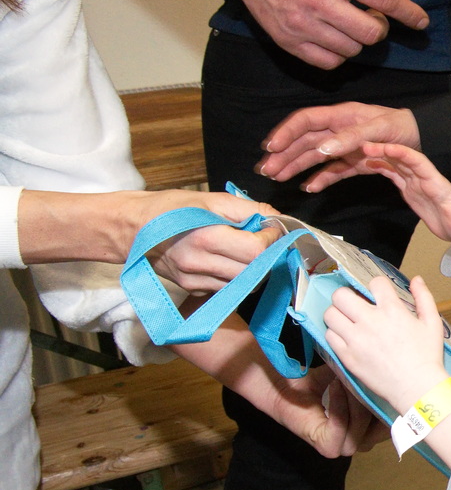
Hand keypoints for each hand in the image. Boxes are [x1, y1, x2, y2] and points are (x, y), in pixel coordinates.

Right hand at [20, 187, 277, 281]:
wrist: (132, 229)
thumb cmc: (172, 209)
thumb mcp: (212, 200)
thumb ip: (249, 210)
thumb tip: (278, 220)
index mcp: (206, 239)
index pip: (257, 251)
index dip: (272, 239)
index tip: (271, 229)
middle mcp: (200, 265)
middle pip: (255, 271)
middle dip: (267, 255)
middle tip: (263, 239)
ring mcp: (196, 282)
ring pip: (244, 284)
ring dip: (254, 268)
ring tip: (245, 249)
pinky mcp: (193, 290)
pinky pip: (227, 288)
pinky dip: (236, 275)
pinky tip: (227, 259)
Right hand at [232, 0, 428, 69]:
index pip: (383, 0)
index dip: (408, 13)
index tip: (421, 21)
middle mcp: (318, 0)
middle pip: (371, 33)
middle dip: (380, 28)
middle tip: (370, 17)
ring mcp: (302, 24)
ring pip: (353, 50)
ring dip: (358, 40)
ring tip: (347, 23)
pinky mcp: (288, 41)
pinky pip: (330, 62)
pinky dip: (339, 54)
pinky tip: (334, 37)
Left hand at [252, 365, 382, 458]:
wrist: (276, 383)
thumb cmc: (309, 379)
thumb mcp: (346, 375)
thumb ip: (365, 376)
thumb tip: (388, 360)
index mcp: (362, 427)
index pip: (390, 423)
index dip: (393, 404)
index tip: (392, 378)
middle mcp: (354, 439)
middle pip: (382, 430)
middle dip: (378, 403)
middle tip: (371, 376)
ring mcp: (340, 445)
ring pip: (362, 430)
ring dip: (358, 403)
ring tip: (349, 379)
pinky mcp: (325, 445)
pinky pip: (342, 428)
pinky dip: (341, 406)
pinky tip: (336, 386)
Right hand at [257, 102, 419, 190]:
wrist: (424, 138)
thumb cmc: (401, 127)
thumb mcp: (378, 128)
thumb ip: (350, 137)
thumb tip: (322, 149)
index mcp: (341, 115)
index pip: (305, 121)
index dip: (286, 132)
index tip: (271, 147)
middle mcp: (338, 130)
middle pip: (304, 141)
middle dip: (283, 154)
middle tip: (266, 170)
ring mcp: (345, 147)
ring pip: (314, 156)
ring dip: (295, 166)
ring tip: (277, 178)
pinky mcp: (355, 162)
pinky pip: (333, 170)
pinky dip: (321, 178)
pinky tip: (308, 187)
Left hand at [323, 275, 446, 411]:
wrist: (416, 387)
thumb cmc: (427, 356)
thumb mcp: (433, 323)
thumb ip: (424, 297)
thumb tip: (416, 279)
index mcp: (392, 309)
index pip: (374, 282)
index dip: (376, 286)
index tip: (378, 294)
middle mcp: (370, 320)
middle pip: (341, 295)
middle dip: (347, 296)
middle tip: (353, 304)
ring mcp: (355, 339)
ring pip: (330, 314)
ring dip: (337, 314)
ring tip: (346, 320)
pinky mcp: (347, 356)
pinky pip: (329, 336)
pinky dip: (335, 334)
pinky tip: (346, 337)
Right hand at [358, 143, 450, 247]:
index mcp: (436, 183)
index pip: (419, 163)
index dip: (403, 153)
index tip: (386, 146)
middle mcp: (425, 179)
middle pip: (403, 160)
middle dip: (385, 150)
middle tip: (363, 144)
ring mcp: (417, 184)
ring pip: (396, 165)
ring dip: (380, 156)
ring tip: (360, 149)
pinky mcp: (411, 191)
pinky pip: (394, 176)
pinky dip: (382, 168)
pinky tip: (368, 163)